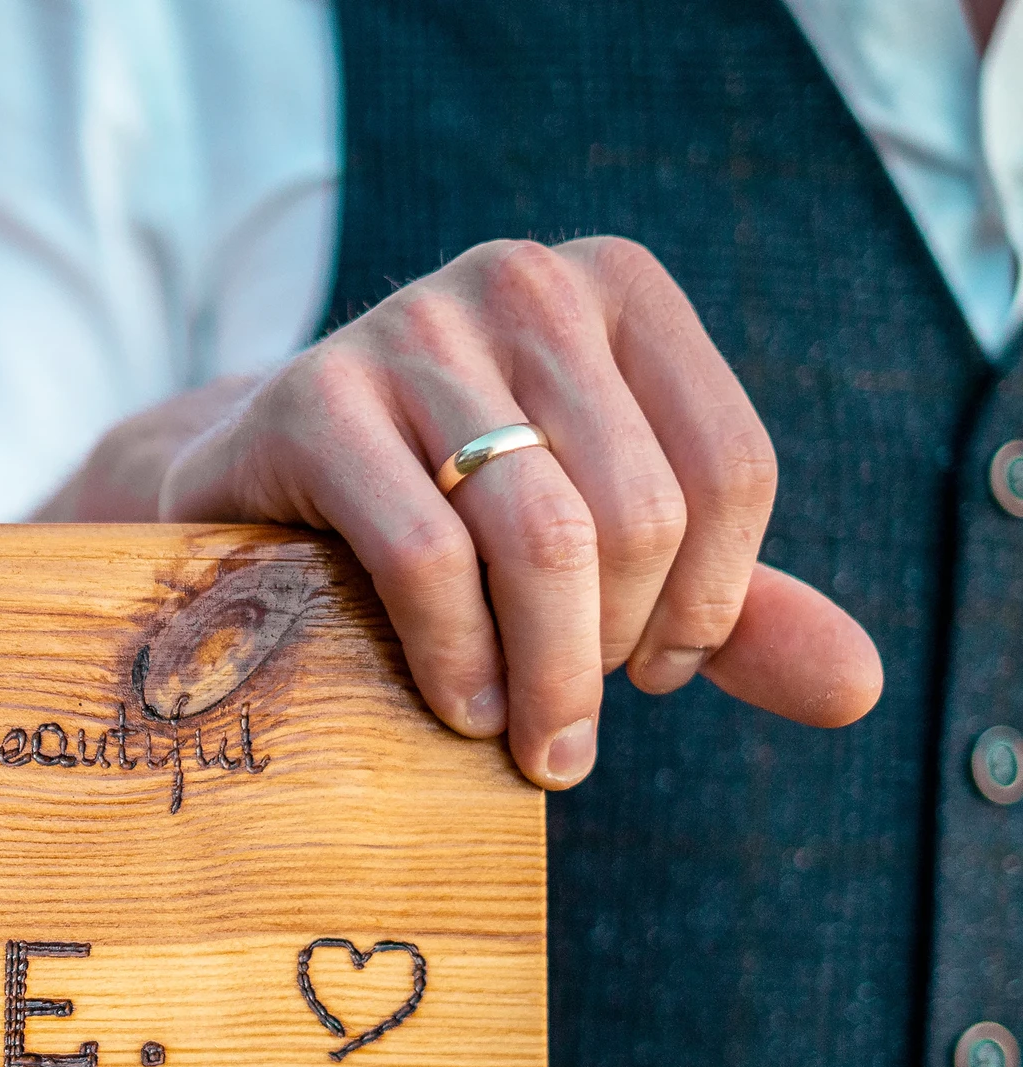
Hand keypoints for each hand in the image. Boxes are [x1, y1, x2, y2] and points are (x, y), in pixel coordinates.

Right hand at [59, 237, 882, 786]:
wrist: (251, 491)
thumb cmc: (448, 517)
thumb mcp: (603, 546)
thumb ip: (729, 604)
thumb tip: (856, 686)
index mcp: (615, 289)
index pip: (731, 467)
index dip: (714, 604)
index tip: (658, 673)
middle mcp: (523, 282)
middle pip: (640, 513)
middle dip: (613, 655)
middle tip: (571, 732)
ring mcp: (410, 327)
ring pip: (542, 537)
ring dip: (546, 675)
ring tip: (526, 742)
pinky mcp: (312, 400)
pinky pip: (424, 556)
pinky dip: (456, 656)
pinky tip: (457, 706)